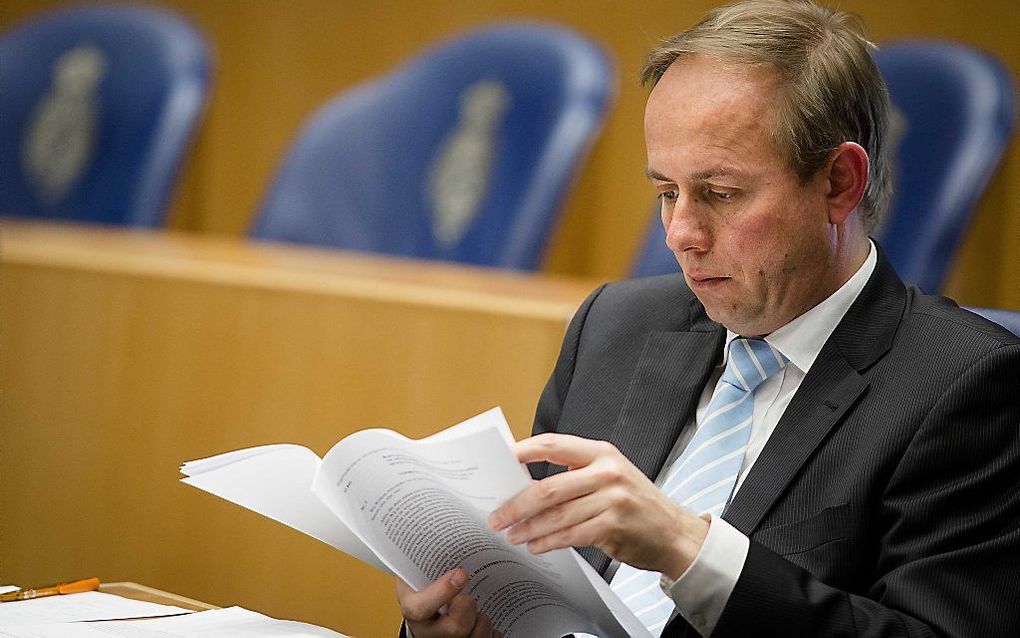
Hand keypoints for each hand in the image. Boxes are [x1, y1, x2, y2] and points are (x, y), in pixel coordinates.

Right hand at [395, 569, 500, 637]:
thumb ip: (428, 563)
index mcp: (414, 611)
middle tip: (467, 597)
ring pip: (477, 637)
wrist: (425, 619)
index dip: (442, 592)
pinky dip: (493, 633)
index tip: (461, 574)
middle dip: (469, 607)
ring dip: (483, 621)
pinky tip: (484, 624)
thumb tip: (449, 531)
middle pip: (456, 627)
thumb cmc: (425, 593)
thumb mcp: (418, 577)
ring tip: (476, 612)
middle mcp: (429, 634)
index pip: (421, 608)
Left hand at [488, 433, 708, 577]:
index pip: (553, 444)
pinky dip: (548, 542)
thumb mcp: (610, 475)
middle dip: (517, 505)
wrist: (674, 532)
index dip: (523, 451)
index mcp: (601, 452)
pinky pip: (570, 535)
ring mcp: (612, 500)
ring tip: (512, 534)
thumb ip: (574, 474)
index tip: (500, 460)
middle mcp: (607, 472)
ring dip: (529, 528)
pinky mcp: (613, 526)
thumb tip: (524, 484)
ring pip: (557, 515)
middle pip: (549, 487)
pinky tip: (536, 546)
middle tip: (497, 516)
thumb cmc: (634, 502)